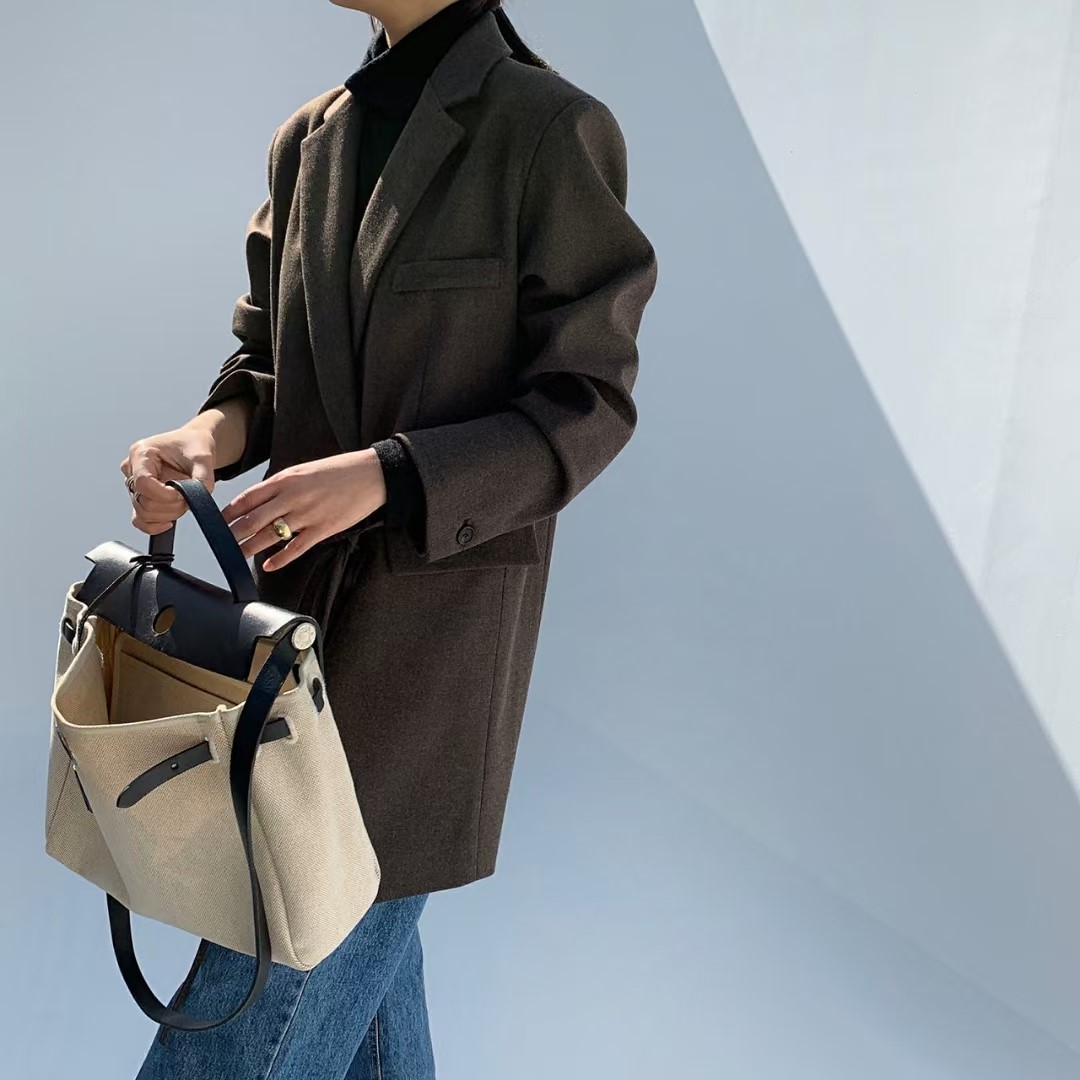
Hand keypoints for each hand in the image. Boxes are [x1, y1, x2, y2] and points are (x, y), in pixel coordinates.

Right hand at [121, 424, 217, 535]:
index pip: (143, 483)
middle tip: (188, 496)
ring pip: (142, 513)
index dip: (165, 495)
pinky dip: (154, 526)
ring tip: (184, 500)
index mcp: (141, 453)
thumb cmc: (193, 446)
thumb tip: (199, 498)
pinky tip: (170, 523)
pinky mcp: (139, 498)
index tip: (184, 493)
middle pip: (143, 501)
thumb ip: (203, 478)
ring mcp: (133, 485)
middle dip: (171, 505)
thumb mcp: (203, 458)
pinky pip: (139, 520)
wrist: (193, 447)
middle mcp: (132, 469)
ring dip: (168, 514)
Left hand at [221, 450, 386, 570]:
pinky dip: (279, 559)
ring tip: (237, 556)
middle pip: (252, 520)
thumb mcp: (304, 471)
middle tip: (221, 543)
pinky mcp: (323, 529)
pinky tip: (268, 566)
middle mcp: (292, 497)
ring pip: (269, 536)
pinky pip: (295, 548)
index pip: (247, 498)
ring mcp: (307, 514)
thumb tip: (260, 501)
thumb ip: (281, 486)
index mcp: (285, 480)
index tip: (218, 522)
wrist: (372, 475)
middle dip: (233, 534)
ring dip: (249, 548)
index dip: (229, 512)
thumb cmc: (339, 472)